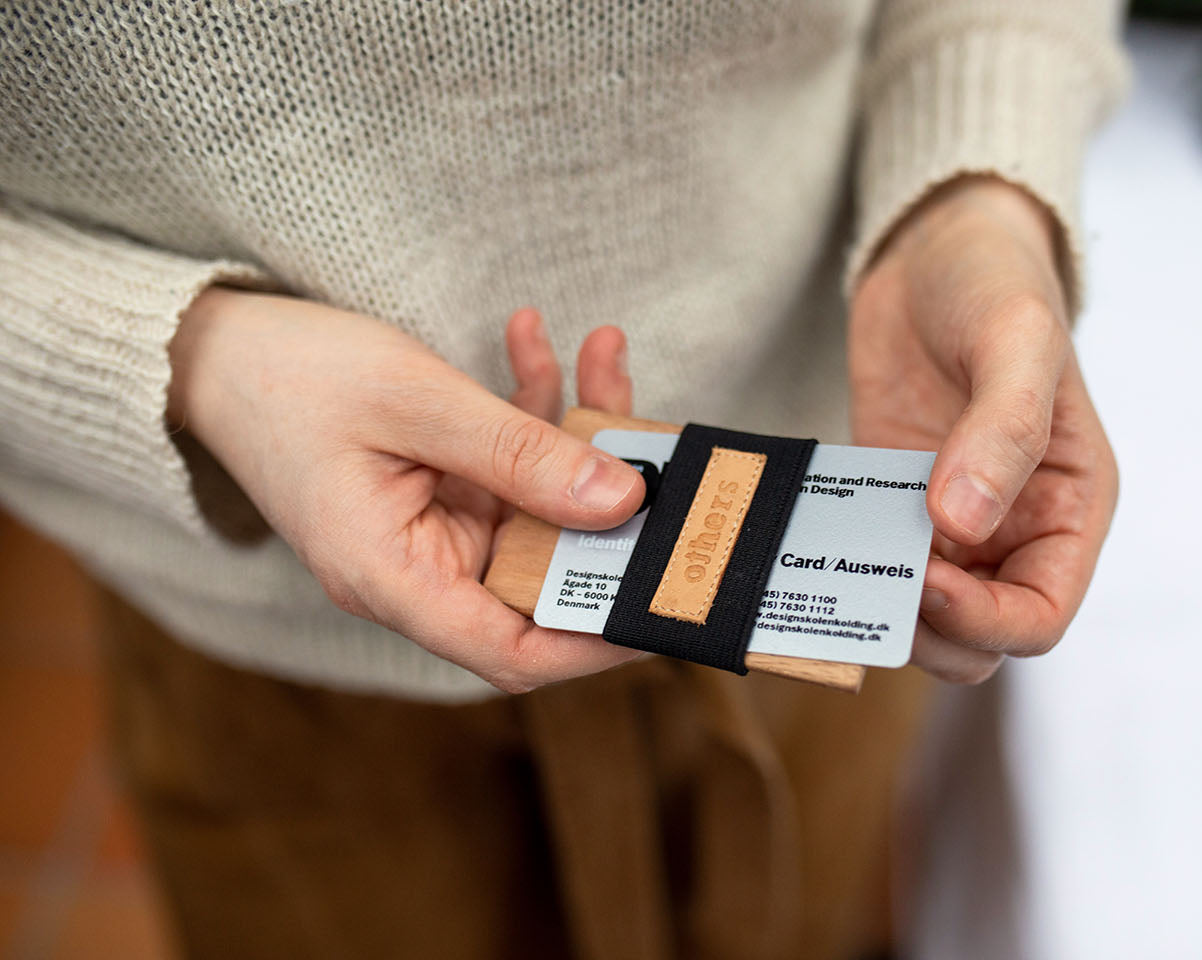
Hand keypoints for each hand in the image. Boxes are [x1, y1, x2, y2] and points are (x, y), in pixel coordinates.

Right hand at [168, 290, 645, 692]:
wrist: (215, 348)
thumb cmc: (289, 377)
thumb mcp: (413, 401)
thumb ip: (520, 452)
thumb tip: (624, 500)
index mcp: (392, 578)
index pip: (510, 652)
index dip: (595, 642)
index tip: (666, 606)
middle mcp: (418, 568)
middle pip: (543, 569)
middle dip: (611, 504)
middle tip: (668, 448)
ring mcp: (433, 528)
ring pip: (538, 505)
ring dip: (578, 430)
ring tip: (603, 349)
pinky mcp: (442, 488)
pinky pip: (510, 463)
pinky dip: (534, 407)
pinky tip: (539, 340)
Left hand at [849, 177, 1118, 683]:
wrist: (935, 246)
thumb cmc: (997, 283)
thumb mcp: (1016, 341)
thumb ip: (1003, 431)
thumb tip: (963, 522)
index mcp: (1070, 507)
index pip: (1040, 617)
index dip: (985, 621)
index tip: (928, 577)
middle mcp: (1016, 528)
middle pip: (980, 638)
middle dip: (930, 628)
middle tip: (878, 572)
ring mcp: (951, 521)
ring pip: (924, 618)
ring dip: (885, 608)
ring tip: (846, 561)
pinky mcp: (893, 502)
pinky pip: (873, 562)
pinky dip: (847, 568)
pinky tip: (816, 541)